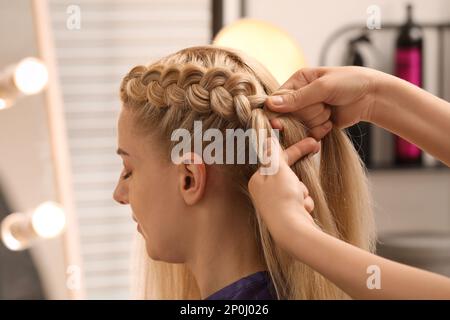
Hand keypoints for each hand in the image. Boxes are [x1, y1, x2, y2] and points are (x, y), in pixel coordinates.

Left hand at [248, 137, 319, 254]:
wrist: (292, 231)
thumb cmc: (284, 198)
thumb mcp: (279, 170)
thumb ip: (274, 153)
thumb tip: (267, 139)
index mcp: (258, 180)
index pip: (278, 159)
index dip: (297, 150)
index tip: (314, 143)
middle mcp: (264, 193)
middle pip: (288, 175)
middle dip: (299, 182)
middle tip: (302, 190)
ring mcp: (275, 204)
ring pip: (297, 188)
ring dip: (303, 192)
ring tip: (299, 202)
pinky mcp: (286, 214)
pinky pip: (300, 201)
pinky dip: (304, 204)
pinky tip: (302, 211)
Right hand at [266, 66, 382, 137]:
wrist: (372, 97)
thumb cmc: (350, 83)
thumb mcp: (323, 87)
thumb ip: (297, 98)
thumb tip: (270, 104)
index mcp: (297, 81)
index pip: (278, 99)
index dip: (280, 111)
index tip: (279, 123)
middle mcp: (299, 97)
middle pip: (288, 116)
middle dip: (307, 114)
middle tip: (324, 106)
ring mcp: (308, 112)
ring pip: (299, 127)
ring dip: (316, 122)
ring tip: (330, 112)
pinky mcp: (316, 124)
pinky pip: (309, 134)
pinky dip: (320, 132)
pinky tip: (330, 124)